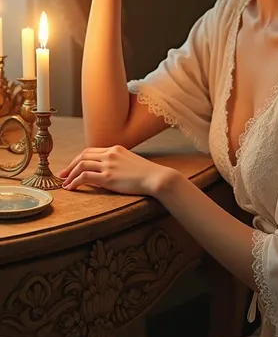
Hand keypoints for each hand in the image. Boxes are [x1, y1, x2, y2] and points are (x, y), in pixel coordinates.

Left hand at [58, 145, 177, 196]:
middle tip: (62, 175)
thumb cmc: (147, 173)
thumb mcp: (131, 162)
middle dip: (70, 165)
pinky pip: (85, 177)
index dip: (78, 159)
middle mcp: (110, 154)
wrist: (156, 177)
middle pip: (83, 156)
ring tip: (65, 183)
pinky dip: (75, 182)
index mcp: (115, 149)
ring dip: (70, 174)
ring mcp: (108, 165)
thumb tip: (106, 173)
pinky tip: (71, 187)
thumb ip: (118, 163)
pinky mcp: (108, 177)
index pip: (91, 150)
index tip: (72, 167)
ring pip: (81, 165)